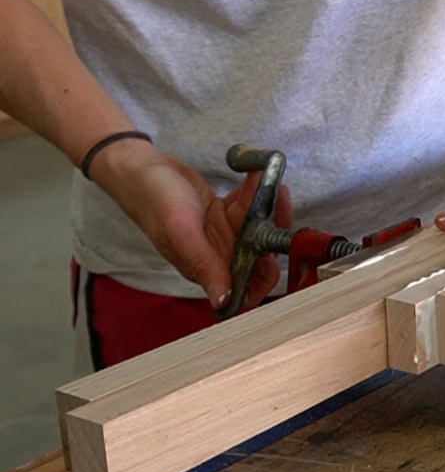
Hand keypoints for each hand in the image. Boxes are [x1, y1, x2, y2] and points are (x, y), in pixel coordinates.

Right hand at [91, 142, 291, 309]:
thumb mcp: (180, 230)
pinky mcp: (225, 213)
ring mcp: (223, 233)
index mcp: (207, 267)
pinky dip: (256, 189)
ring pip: (260, 225)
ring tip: (271, 180)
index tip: (277, 245)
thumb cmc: (153, 199)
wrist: (138, 167)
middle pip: (261, 252)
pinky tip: (258, 170)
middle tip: (279, 198)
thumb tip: (223, 303)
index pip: (246, 286)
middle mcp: (219, 254)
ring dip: (269, 203)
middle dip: (276, 227)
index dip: (267, 273)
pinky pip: (250, 205)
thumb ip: (204, 264)